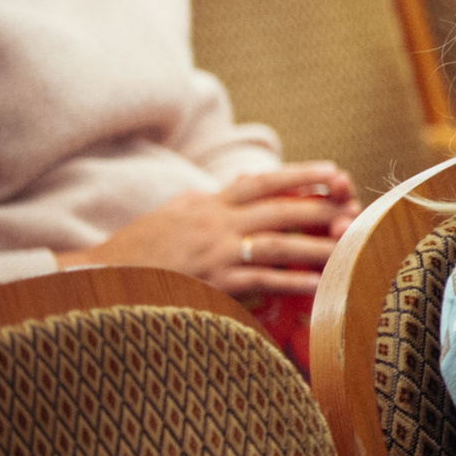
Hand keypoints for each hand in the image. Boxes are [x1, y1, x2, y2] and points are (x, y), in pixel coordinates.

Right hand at [66, 162, 356, 296]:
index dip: (302, 176)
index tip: (334, 172)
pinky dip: (291, 280)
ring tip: (347, 245)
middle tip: (353, 209)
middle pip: (279, 209)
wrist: (101, 278)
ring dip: (316, 244)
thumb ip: (214, 202)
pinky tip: (317, 282)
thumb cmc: (141, 248)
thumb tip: (247, 187)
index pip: (263, 182)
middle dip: (320, 208)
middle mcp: (214, 222)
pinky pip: (260, 280)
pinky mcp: (212, 283)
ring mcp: (214, 252)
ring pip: (277, 243)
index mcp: (207, 202)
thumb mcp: (177, 213)